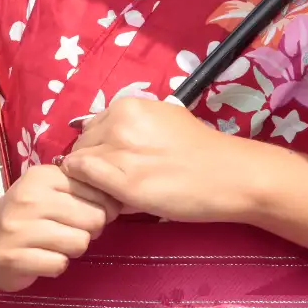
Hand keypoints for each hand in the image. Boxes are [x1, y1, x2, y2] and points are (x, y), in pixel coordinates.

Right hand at [0, 164, 119, 292]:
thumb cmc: (27, 212)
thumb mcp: (50, 189)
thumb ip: (82, 189)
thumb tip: (120, 201)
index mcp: (43, 176)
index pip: (96, 189)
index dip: (104, 205)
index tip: (91, 211)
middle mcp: (30, 199)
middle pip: (93, 218)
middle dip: (91, 229)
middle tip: (74, 230)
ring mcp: (19, 229)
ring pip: (80, 243)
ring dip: (74, 248)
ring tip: (57, 243)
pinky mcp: (13, 257)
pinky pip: (59, 265)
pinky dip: (56, 265)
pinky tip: (42, 257)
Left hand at [61, 96, 258, 224]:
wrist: (230, 175)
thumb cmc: (202, 151)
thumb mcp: (163, 122)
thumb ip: (132, 128)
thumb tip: (105, 147)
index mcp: (129, 105)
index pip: (90, 128)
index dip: (98, 150)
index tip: (114, 166)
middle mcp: (119, 122)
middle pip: (81, 145)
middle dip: (92, 165)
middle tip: (114, 185)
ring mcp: (119, 151)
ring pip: (78, 164)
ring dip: (90, 182)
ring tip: (116, 195)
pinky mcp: (123, 181)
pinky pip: (84, 180)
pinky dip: (91, 192)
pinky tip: (114, 201)